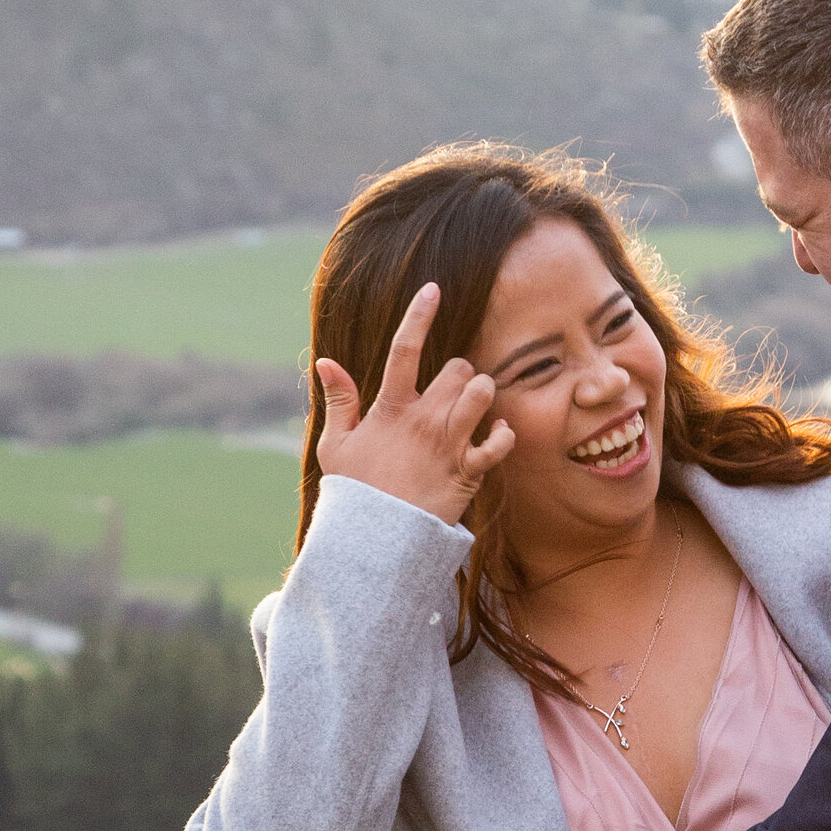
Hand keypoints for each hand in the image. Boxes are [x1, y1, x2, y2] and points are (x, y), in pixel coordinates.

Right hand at [315, 284, 513, 524]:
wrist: (376, 541)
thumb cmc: (356, 492)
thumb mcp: (337, 445)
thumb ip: (339, 401)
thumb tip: (326, 362)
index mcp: (390, 409)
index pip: (404, 349)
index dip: (419, 315)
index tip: (433, 289)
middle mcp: (424, 420)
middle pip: (458, 368)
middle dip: (460, 371)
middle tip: (451, 389)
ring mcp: (449, 444)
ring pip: (482, 393)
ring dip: (483, 392)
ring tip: (475, 405)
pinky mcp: (469, 472)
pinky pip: (500, 442)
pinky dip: (504, 434)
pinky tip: (497, 433)